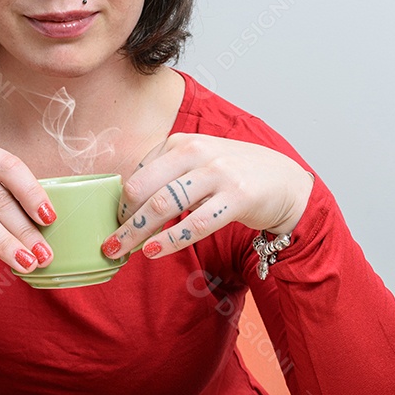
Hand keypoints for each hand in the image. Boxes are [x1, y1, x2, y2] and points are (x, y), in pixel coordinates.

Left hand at [101, 133, 313, 259]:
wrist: (286, 182)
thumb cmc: (236, 174)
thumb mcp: (199, 161)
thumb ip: (168, 173)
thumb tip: (129, 202)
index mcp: (182, 142)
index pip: (139, 174)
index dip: (122, 202)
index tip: (114, 223)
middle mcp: (197, 152)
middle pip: (144, 189)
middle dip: (123, 219)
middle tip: (109, 242)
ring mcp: (218, 173)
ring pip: (164, 205)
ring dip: (137, 232)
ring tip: (120, 250)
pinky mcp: (237, 197)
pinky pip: (195, 224)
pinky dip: (169, 240)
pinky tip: (152, 252)